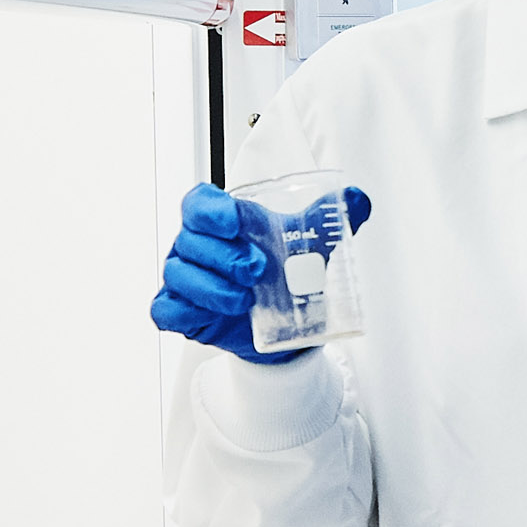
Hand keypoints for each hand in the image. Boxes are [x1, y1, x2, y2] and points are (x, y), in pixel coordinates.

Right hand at [148, 183, 369, 363]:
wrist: (287, 327)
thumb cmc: (285, 275)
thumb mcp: (311, 245)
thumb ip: (332, 219)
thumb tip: (359, 199)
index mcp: (219, 221)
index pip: (199, 203)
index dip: (209, 210)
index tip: (232, 221)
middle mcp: (196, 246)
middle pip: (189, 239)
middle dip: (223, 255)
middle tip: (257, 269)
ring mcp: (184, 279)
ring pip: (178, 276)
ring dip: (211, 287)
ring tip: (245, 299)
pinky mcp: (181, 312)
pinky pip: (166, 310)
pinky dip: (186, 312)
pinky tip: (212, 315)